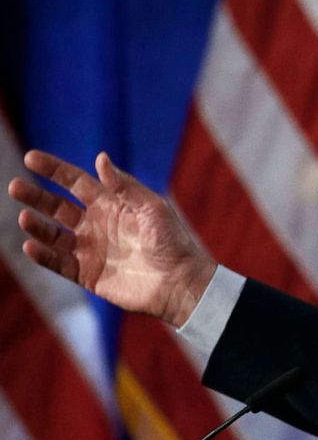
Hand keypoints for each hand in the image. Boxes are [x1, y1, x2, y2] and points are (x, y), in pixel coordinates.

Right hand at [8, 150, 215, 327]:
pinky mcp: (88, 275)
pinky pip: (59, 263)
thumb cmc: (172, 241)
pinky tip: (31, 245)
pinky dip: (43, 255)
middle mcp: (97, 224)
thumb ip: (125, 185)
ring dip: (37, 226)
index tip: (31, 158)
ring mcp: (91, 250)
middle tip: (15, 187)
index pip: (76, 182)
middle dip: (36, 196)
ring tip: (25, 217)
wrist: (180, 281)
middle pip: (58, 207)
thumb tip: (100, 158)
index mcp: (112, 204)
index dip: (54, 170)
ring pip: (54, 235)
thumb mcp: (152, 207)